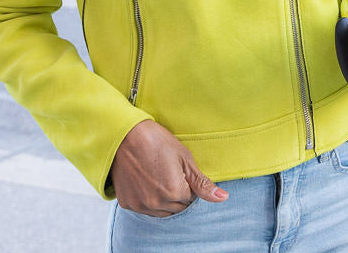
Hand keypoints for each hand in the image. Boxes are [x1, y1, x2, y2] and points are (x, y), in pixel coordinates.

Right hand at [110, 120, 228, 216]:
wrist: (124, 135)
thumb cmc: (157, 141)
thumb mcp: (184, 158)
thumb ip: (202, 183)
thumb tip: (223, 198)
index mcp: (175, 192)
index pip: (190, 198)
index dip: (186, 183)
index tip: (178, 168)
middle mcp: (157, 203)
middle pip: (177, 208)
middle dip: (177, 193)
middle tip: (167, 171)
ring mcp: (141, 205)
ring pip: (162, 212)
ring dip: (164, 199)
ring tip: (157, 175)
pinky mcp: (128, 204)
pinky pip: (145, 209)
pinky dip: (148, 199)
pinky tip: (145, 180)